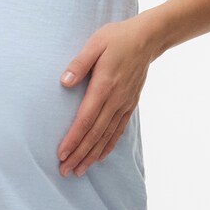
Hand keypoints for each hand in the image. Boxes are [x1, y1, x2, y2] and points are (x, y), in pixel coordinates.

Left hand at [56, 18, 154, 175]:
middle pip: (95, 134)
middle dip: (79, 154)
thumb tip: (64, 82)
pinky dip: (108, 146)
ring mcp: (124, 104)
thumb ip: (79, 63)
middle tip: (64, 171)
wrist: (148, 38)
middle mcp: (116, 99)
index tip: (61, 154)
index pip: (86, 119)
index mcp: (105, 85)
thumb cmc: (117, 38)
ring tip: (78, 171)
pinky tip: (99, 157)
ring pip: (106, 136)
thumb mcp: (95, 43)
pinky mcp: (130, 105)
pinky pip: (118, 131)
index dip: (73, 139)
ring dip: (92, 155)